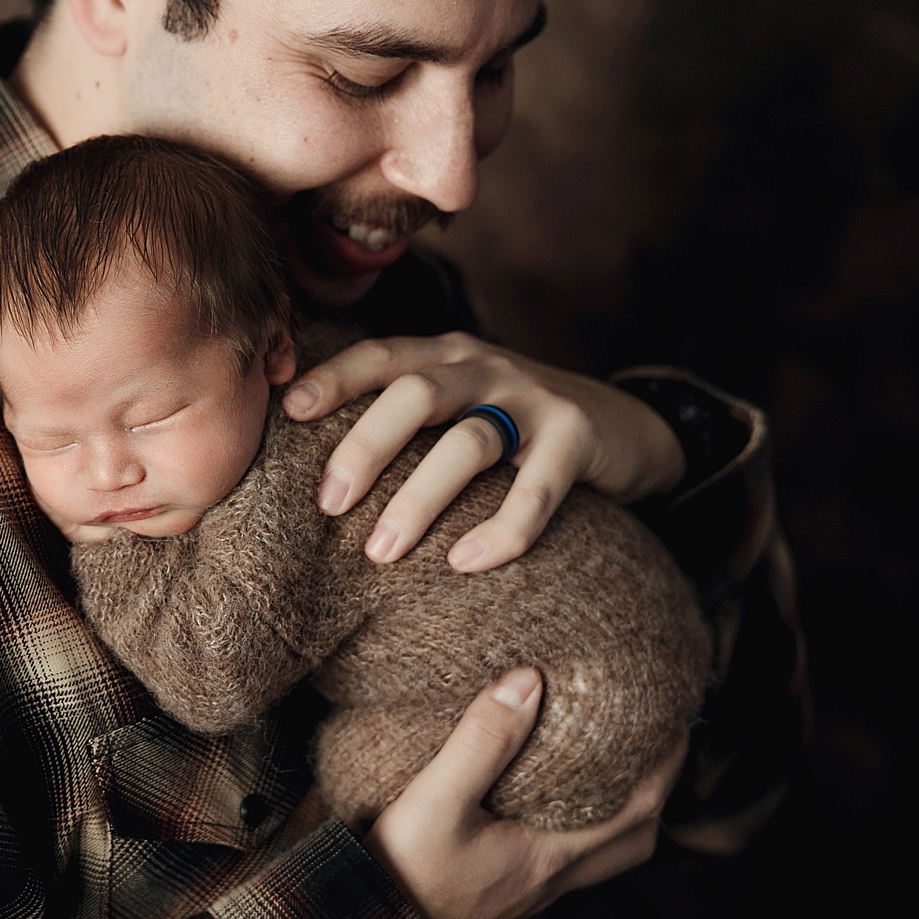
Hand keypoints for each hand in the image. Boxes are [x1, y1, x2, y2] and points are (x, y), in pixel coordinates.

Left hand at [281, 333, 686, 571]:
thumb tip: (321, 474)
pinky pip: (536, 489)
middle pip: (415, 393)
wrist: (629, 428)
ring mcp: (534, 399)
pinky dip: (501, 528)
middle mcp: (486, 367)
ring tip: (381, 553)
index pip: (383, 356)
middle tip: (330, 504)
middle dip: (366, 446)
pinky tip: (465, 563)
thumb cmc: (519, 429)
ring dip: (419, 498)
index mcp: (448, 356)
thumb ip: (409, 419)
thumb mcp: (464, 405)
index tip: (288, 412)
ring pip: (467, 442)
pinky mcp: (577, 437)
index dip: (335, 377)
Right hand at [361, 667, 685, 918]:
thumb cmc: (402, 878)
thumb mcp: (435, 800)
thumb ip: (482, 741)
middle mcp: (552, 879)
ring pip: (603, 855)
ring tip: (610, 765)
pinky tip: (551, 799)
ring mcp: (530, 892)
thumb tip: (529, 679)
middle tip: (653, 741)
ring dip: (622, 812)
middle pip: (634, 841)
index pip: (637, 809)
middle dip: (656, 790)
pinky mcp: (506, 894)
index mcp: (551, 856)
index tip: (674, 717)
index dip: (665, 764)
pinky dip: (581, 825)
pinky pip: (569, 860)